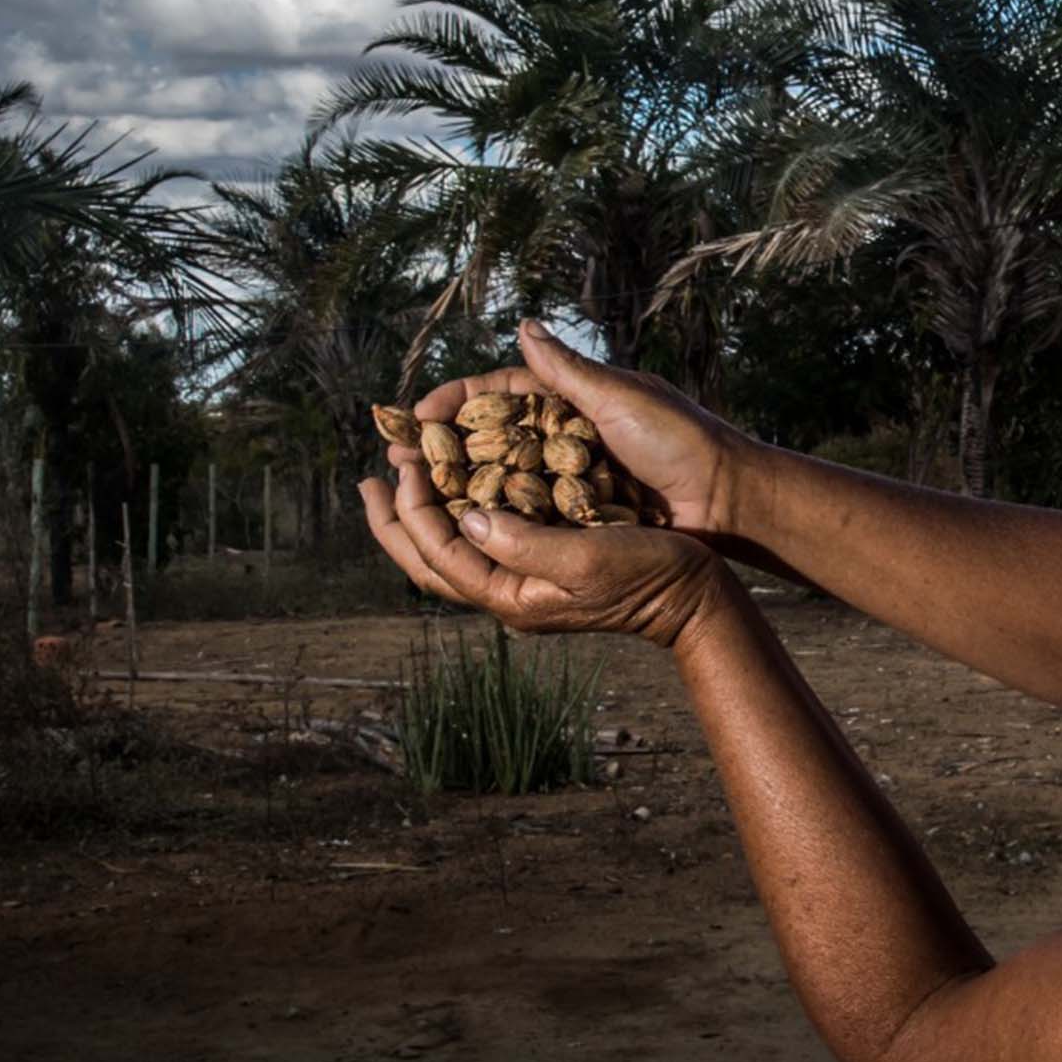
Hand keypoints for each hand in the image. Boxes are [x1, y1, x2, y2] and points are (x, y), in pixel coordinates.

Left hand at [359, 461, 735, 647]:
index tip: (402, 465)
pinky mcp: (544, 564)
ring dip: (422, 516)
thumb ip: (522, 540)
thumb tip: (465, 517)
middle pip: (430, 561)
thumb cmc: (648, 574)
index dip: (413, 510)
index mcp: (512, 596)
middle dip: (395, 521)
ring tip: (400, 480)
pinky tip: (460, 488)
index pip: (440, 554)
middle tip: (368, 481)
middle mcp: (510, 592)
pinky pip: (483, 540)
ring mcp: (525, 581)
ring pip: (452, 552)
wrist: (693, 596)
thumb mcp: (585, 555)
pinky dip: (460, 512)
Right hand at [389, 319, 745, 535]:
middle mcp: (567, 435)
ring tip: (414, 495)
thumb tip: (522, 325)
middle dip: (443, 448)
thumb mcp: (621, 398)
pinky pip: (531, 514)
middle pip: (492, 438)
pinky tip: (460, 529)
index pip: (500, 394)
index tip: (414, 414)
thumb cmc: (681, 440)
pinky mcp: (583, 513)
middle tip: (396, 460)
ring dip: (459, 486)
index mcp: (575, 398)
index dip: (456, 402)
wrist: (728, 498)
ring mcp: (572, 476)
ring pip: (503, 479)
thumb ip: (567, 370)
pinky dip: (496, 518)